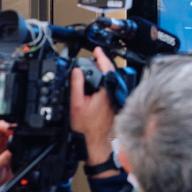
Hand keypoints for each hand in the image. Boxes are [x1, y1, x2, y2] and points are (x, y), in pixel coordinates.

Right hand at [70, 48, 116, 171]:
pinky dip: (105, 81)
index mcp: (105, 92)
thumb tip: (77, 71)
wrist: (94, 141)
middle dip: (102, 62)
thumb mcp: (76, 103)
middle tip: (95, 56)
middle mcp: (113, 94)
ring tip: (95, 65)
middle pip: (110, 73)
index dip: (101, 57)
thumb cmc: (86, 127)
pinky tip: (98, 80)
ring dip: (104, 71)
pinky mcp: (114, 103)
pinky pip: (110, 87)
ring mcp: (115, 98)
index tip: (97, 50)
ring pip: (111, 80)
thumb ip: (77, 85)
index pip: (106, 69)